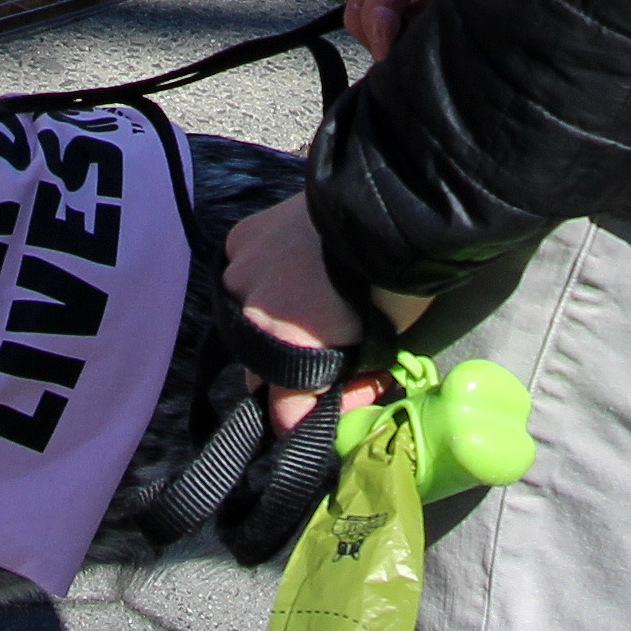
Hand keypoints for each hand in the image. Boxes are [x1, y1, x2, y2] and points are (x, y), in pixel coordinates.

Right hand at [224, 192, 372, 433]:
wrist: (385, 213)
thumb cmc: (390, 288)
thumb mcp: (372, 352)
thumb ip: (338, 383)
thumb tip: (320, 406)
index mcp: (284, 351)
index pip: (280, 413)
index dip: (307, 417)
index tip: (328, 406)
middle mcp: (249, 316)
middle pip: (257, 367)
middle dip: (285, 370)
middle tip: (322, 352)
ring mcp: (240, 273)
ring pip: (243, 316)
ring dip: (268, 319)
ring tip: (307, 299)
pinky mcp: (239, 238)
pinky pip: (240, 271)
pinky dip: (259, 276)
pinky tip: (289, 265)